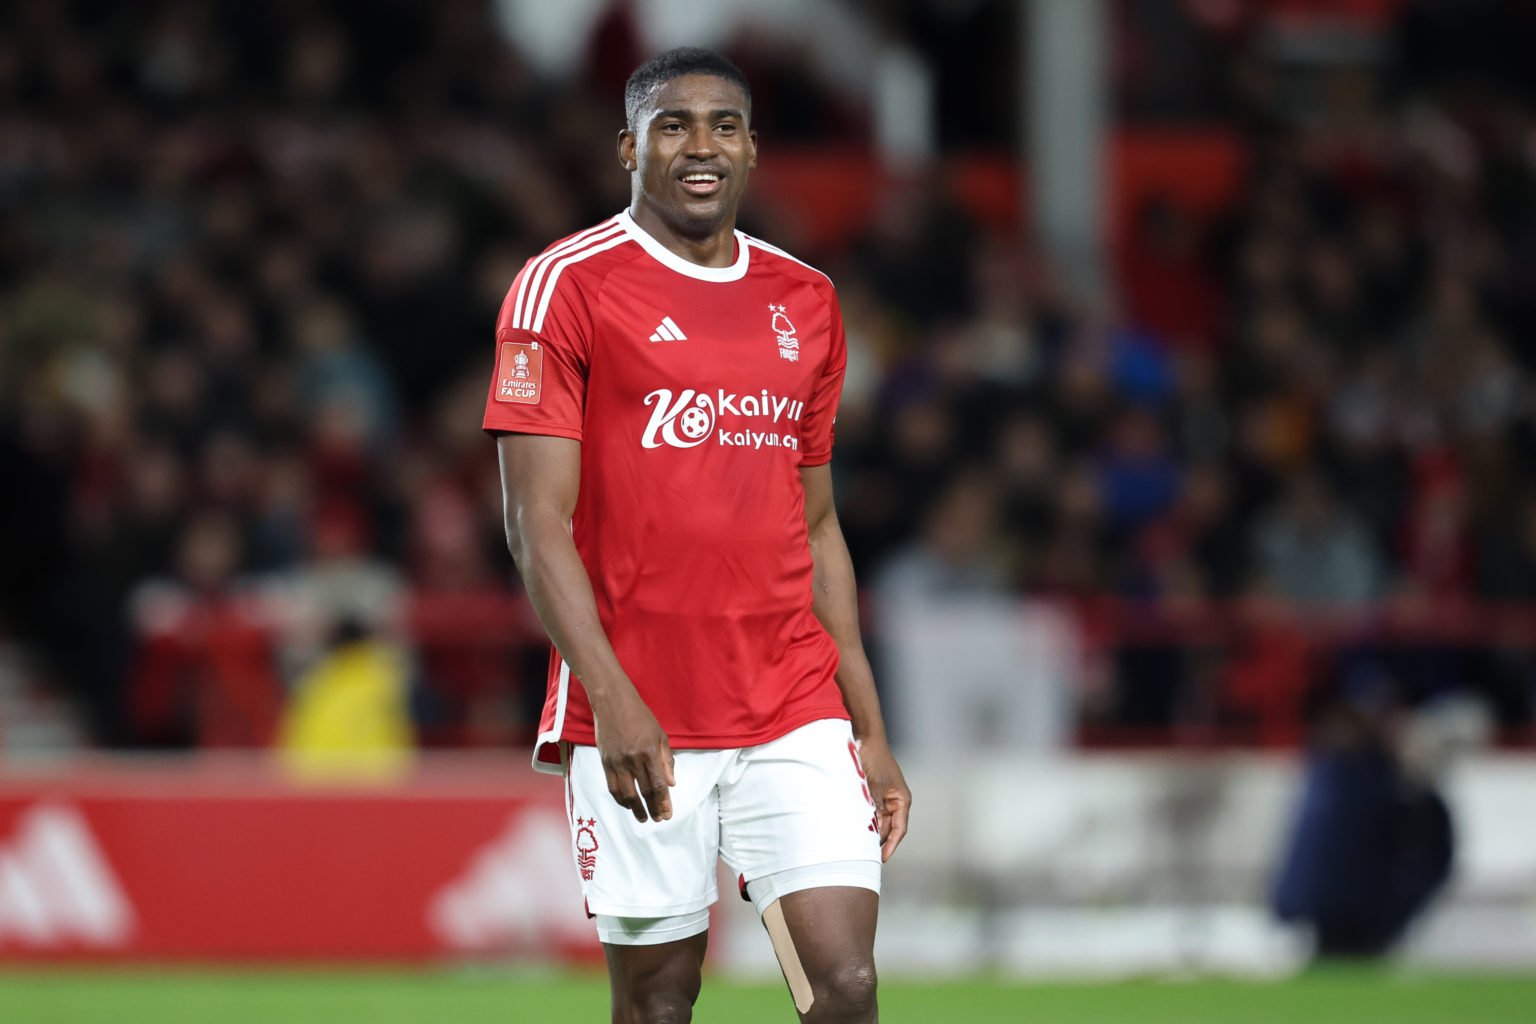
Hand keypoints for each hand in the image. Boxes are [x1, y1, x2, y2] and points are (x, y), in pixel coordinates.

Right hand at [593, 694, 674, 822]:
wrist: (612, 702)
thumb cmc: (640, 716)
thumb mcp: (660, 734)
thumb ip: (666, 760)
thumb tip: (671, 784)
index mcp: (648, 752)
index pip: (658, 784)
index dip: (663, 802)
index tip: (667, 814)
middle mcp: (632, 759)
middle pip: (644, 792)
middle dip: (653, 808)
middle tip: (658, 819)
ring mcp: (617, 762)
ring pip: (626, 794)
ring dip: (636, 809)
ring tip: (643, 818)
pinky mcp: (605, 762)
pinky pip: (612, 787)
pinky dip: (620, 799)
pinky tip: (628, 804)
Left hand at [857, 736, 909, 861]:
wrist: (865, 738)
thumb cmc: (874, 759)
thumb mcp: (873, 787)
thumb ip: (874, 809)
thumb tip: (870, 831)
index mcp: (902, 800)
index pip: (899, 829)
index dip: (891, 845)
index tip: (882, 858)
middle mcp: (894, 801)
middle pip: (887, 828)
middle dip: (877, 839)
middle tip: (864, 854)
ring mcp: (883, 798)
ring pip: (877, 821)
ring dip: (868, 829)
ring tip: (856, 843)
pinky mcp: (872, 794)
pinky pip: (869, 812)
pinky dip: (863, 819)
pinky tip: (852, 827)